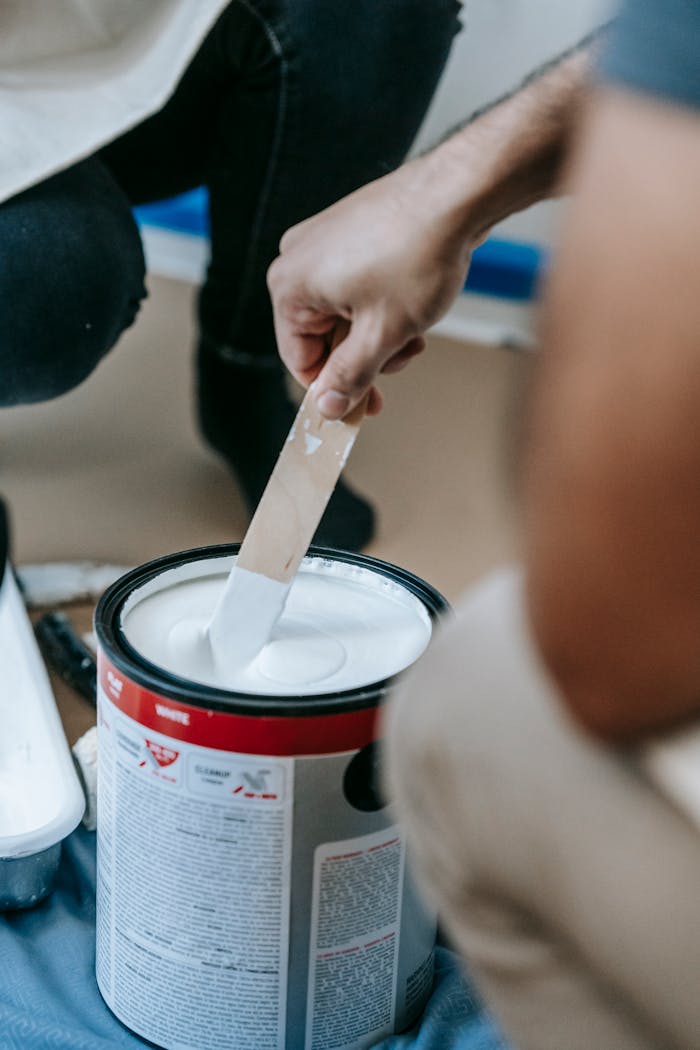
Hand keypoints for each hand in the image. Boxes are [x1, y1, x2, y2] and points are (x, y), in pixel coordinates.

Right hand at [267, 152, 473, 418]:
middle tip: (401, 360)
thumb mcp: (382, 334)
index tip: (363, 408)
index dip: (334, 390)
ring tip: (415, 330)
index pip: (299, 359)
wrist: (457, 194)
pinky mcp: (350, 230)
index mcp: (290, 286)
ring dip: (378, 334)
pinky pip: (356, 287)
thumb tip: (327, 408)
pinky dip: (382, 307)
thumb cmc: (417, 256)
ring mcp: (323, 241)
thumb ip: (350, 376)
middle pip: (322, 337)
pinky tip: (414, 305)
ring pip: (344, 315)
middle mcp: (297, 259)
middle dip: (364, 357)